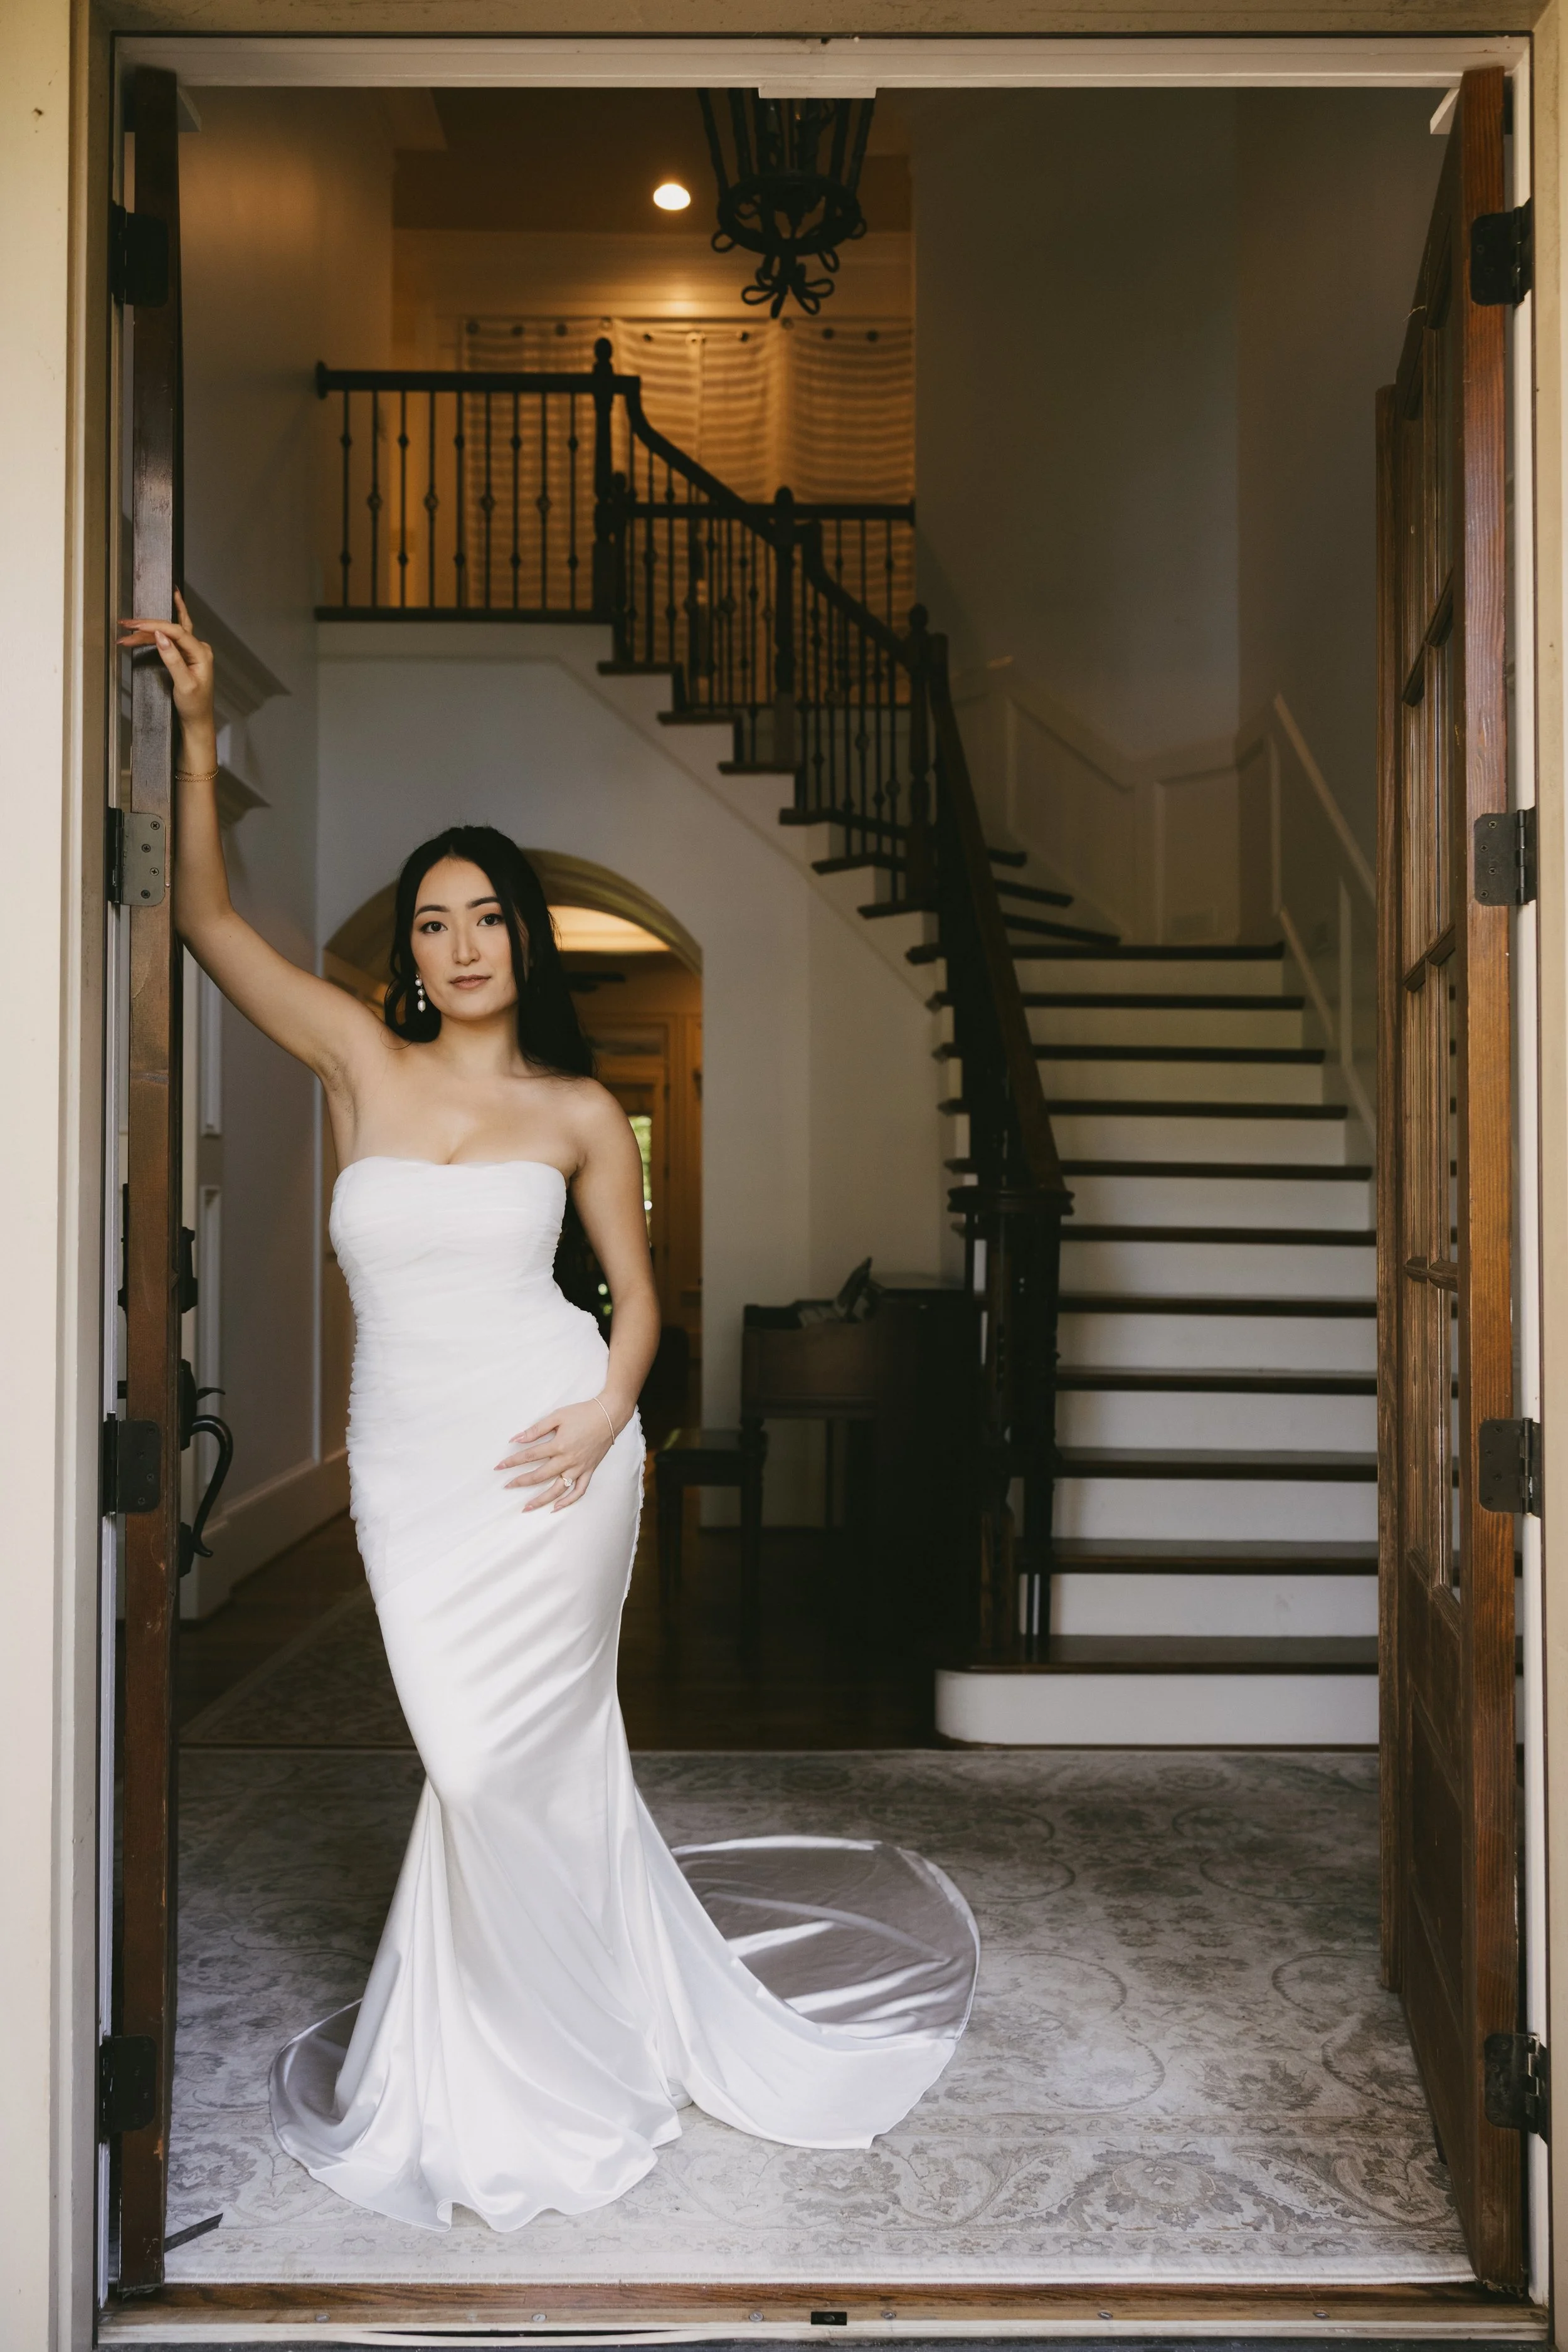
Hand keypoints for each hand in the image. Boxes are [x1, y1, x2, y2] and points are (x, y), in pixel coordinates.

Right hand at [117, 589, 215, 742]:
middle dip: (147, 626)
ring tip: (127, 628)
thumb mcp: (184, 684)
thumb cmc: (194, 705)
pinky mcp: (184, 655)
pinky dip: (157, 629)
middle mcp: (198, 648)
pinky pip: (172, 635)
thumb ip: (173, 660)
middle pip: (170, 629)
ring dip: (147, 630)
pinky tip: (164, 610)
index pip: (177, 632)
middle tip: (125, 624)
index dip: (155, 626)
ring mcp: (191, 650)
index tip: (136, 626)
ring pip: (167, 633)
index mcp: (201, 653)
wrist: (197, 720)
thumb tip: (161, 637)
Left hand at [497, 1397, 620, 1512]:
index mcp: (558, 1445)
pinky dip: (568, 1501)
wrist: (609, 1415)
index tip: (499, 1467)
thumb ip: (536, 1429)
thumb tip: (517, 1439)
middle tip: (507, 1486)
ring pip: (557, 1489)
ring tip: (527, 1507)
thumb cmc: (582, 1413)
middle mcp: (568, 1460)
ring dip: (541, 1500)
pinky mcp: (589, 1471)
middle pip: (540, 1476)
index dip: (512, 1462)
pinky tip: (556, 1507)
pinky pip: (579, 1491)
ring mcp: (579, 1468)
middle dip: (521, 1482)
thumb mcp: (557, 1416)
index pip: (529, 1456)